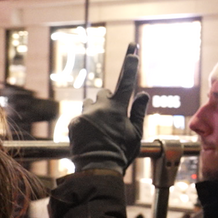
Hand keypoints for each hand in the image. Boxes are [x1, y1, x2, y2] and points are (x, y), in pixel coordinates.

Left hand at [68, 50, 150, 172]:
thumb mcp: (135, 134)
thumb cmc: (120, 153)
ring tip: (100, 131)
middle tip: (112, 118)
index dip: (129, 65)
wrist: (97, 169)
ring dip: (95, 112)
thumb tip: (143, 94)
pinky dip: (86, 125)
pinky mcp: (74, 122)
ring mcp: (85, 114)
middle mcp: (100, 107)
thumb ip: (138, 112)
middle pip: (104, 94)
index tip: (131, 49)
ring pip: (90, 105)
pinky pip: (81, 118)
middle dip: (108, 100)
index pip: (126, 82)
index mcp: (117, 109)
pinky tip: (90, 139)